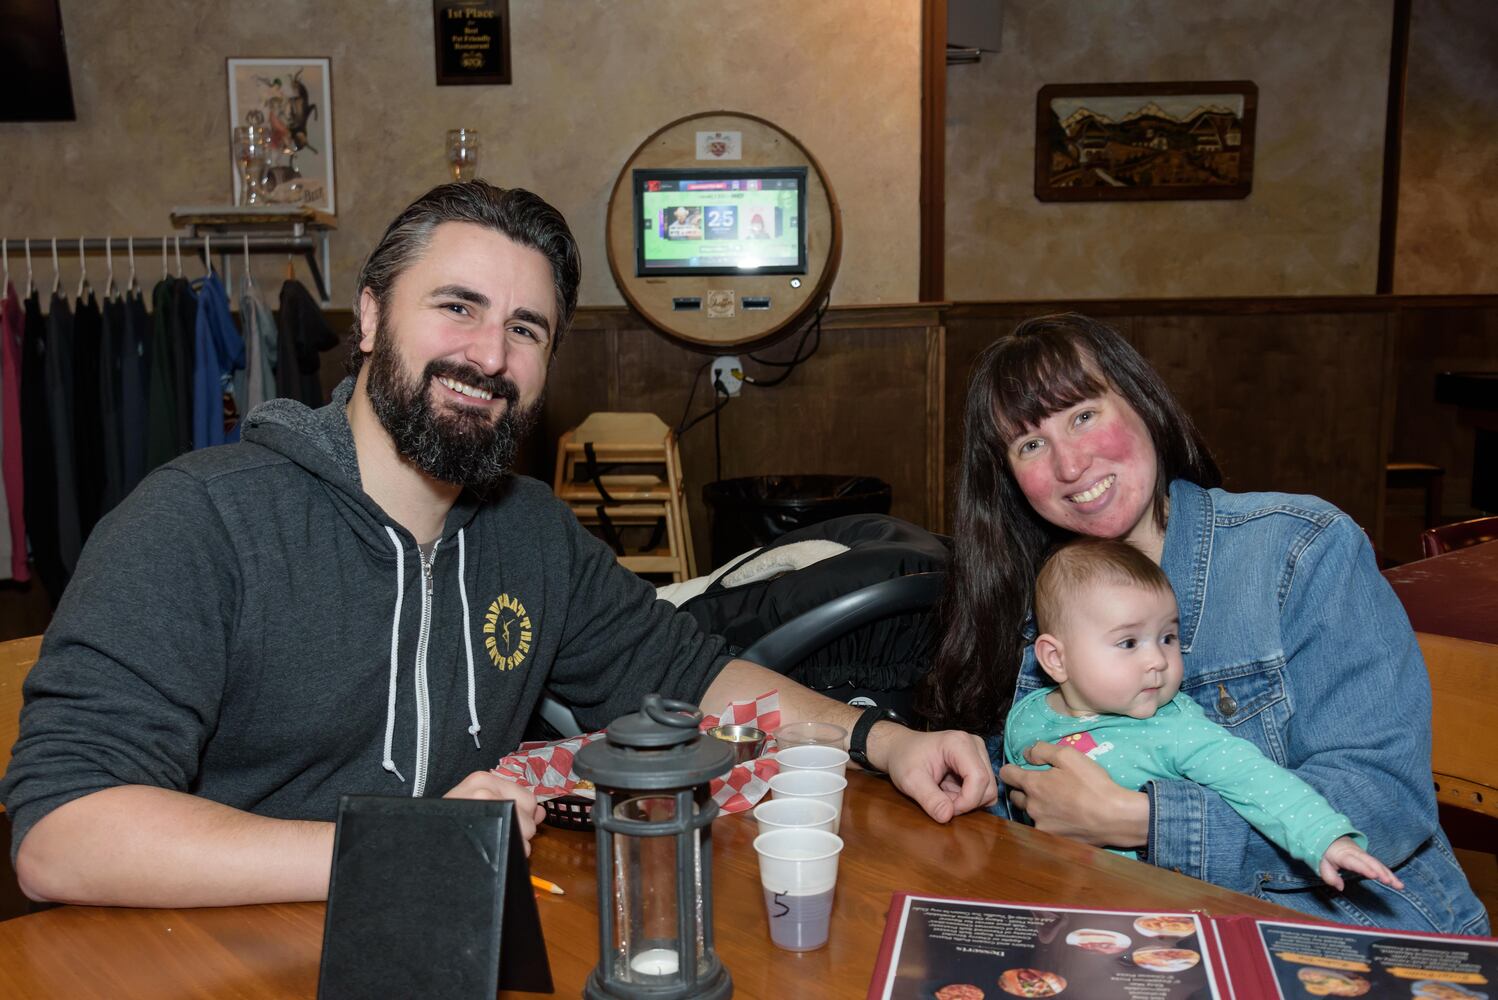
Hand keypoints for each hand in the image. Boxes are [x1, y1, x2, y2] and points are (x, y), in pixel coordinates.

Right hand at [443, 771, 546, 855]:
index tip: (512, 821)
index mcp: (483, 779)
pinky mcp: (485, 832)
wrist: (420, 844)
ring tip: (491, 843)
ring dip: (517, 845)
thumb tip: (541, 811)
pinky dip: (512, 855)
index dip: (525, 815)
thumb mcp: (479, 805)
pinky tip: (491, 853)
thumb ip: (512, 803)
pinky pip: (516, 847)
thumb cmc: (448, 825)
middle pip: (529, 816)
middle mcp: (485, 790)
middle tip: (496, 834)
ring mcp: (484, 809)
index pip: (528, 798)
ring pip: (526, 833)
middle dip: (522, 831)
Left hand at [876, 727, 998, 822]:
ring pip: (988, 790)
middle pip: (988, 786)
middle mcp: (975, 745)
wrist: (900, 748)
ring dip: (967, 801)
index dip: (966, 801)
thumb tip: (946, 816)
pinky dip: (968, 797)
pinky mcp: (979, 762)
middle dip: (966, 803)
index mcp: (959, 743)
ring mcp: (979, 753)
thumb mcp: (910, 780)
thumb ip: (929, 799)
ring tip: (943, 794)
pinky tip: (949, 791)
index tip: (946, 809)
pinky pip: (983, 790)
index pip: (979, 778)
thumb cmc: (903, 759)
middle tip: (941, 801)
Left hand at [999, 741, 1147, 848]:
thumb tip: (1026, 753)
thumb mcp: (1068, 755)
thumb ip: (1042, 751)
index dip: (1012, 769)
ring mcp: (1041, 826)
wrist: (1114, 816)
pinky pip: (1043, 828)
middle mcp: (1031, 807)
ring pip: (1030, 814)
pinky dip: (1050, 822)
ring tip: (1057, 803)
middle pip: (1015, 796)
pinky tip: (1066, 818)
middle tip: (1043, 786)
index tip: (1021, 768)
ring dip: (1037, 807)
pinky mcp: (1053, 840)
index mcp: (1033, 785)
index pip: (1006, 775)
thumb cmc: (1092, 783)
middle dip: (1023, 789)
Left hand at [1318, 836, 1403, 891]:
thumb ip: (1329, 875)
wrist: (1330, 837)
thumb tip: (1340, 887)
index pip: (1355, 862)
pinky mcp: (1369, 859)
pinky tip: (1398, 884)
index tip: (1374, 875)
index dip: (1364, 868)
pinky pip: (1380, 866)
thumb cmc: (1326, 852)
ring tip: (1399, 886)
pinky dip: (1389, 874)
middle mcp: (1356, 854)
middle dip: (1381, 872)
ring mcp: (1364, 855)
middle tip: (1390, 882)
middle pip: (1370, 862)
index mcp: (1343, 854)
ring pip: (1378, 864)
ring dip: (1389, 875)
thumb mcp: (1322, 863)